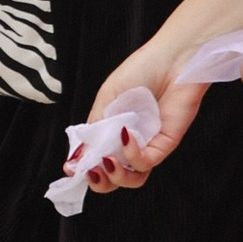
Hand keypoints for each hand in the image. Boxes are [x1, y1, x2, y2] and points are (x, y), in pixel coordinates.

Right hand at [82, 44, 204, 192]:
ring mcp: (147, 144)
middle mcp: (128, 142)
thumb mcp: (106, 98)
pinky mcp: (165, 143)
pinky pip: (146, 161)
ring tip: (106, 161)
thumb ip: (93, 129)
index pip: (96, 159)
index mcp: (111, 130)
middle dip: (99, 182)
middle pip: (114, 177)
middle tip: (91, 172)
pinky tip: (125, 136)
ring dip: (116, 176)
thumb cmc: (140, 70)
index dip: (84, 169)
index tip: (71, 169)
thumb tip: (77, 157)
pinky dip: (132, 154)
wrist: (172, 59)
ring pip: (132, 178)